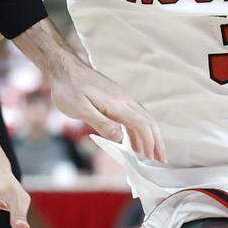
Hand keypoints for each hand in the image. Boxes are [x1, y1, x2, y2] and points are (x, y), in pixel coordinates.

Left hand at [50, 58, 166, 161]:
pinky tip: (133, 141)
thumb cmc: (69, 89)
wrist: (65, 68)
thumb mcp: (81, 109)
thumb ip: (101, 123)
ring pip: (142, 119)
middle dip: (157, 141)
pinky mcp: (116, 98)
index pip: (142, 124)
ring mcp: (121, 98)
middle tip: (161, 159)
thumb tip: (120, 139)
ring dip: (149, 137)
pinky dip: (137, 130)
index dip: (150, 142)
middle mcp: (124, 100)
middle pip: (148, 121)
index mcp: (117, 104)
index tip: (152, 158)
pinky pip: (133, 115)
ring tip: (150, 155)